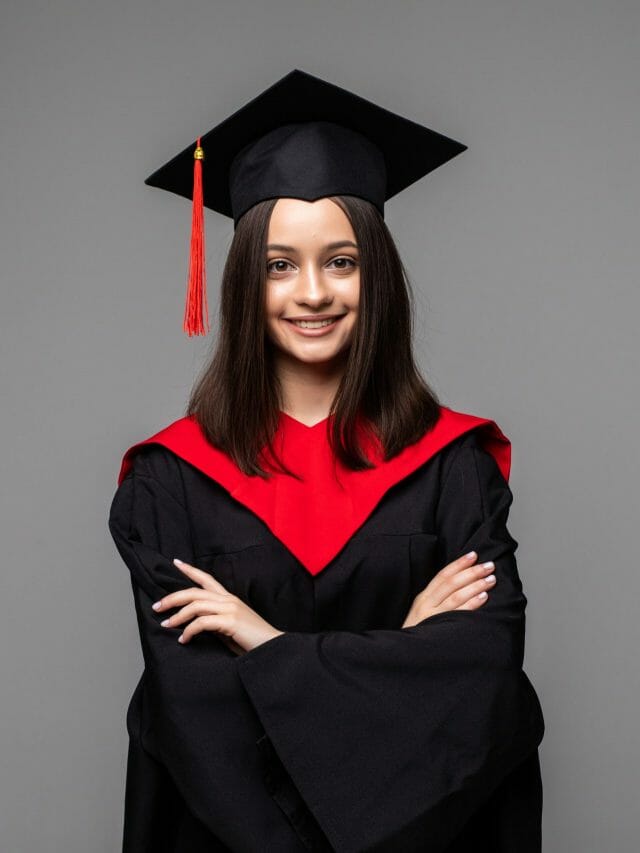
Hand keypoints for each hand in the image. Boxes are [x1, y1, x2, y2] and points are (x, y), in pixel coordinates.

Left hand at [151, 558, 284, 654]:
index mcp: (229, 599)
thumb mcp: (230, 627)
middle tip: (157, 606)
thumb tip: (193, 623)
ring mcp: (230, 609)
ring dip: (177, 615)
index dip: (190, 570)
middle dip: (173, 597)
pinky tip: (184, 639)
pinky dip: (189, 630)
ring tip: (166, 624)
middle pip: (194, 591)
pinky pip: (202, 622)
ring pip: (195, 604)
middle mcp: (229, 600)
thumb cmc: (252, 641)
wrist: (273, 647)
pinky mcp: (230, 621)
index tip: (175, 562)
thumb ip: (215, 621)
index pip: (207, 579)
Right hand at [401, 550, 495, 627]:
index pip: (442, 575)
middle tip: (489, 565)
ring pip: (456, 595)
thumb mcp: (422, 613)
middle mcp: (426, 604)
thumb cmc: (417, 633)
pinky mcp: (438, 628)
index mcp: (423, 597)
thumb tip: (460, 587)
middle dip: (472, 572)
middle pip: (451, 582)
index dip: (459, 564)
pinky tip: (483, 597)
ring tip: (491, 579)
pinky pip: (458, 613)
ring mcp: (432, 616)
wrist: (403, 654)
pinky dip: (472, 603)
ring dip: (475, 585)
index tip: (473, 555)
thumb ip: (436, 600)